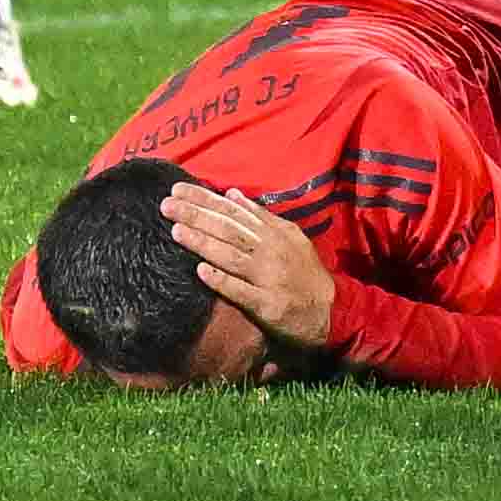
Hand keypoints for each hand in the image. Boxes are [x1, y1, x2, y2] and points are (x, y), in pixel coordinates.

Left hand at [166, 180, 334, 366]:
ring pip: (231, 257)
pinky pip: (242, 292)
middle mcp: (271, 252)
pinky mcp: (268, 306)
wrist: (333, 311)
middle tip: (167, 205)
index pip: (234, 211)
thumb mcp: (290, 237)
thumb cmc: (304, 273)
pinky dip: (222, 281)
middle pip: (229, 230)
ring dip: (203, 243)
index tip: (178, 189)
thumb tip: (232, 194)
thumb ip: (261, 216)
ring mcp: (269, 279)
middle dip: (196, 215)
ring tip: (176, 231)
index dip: (205, 199)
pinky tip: (200, 272)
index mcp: (274, 233)